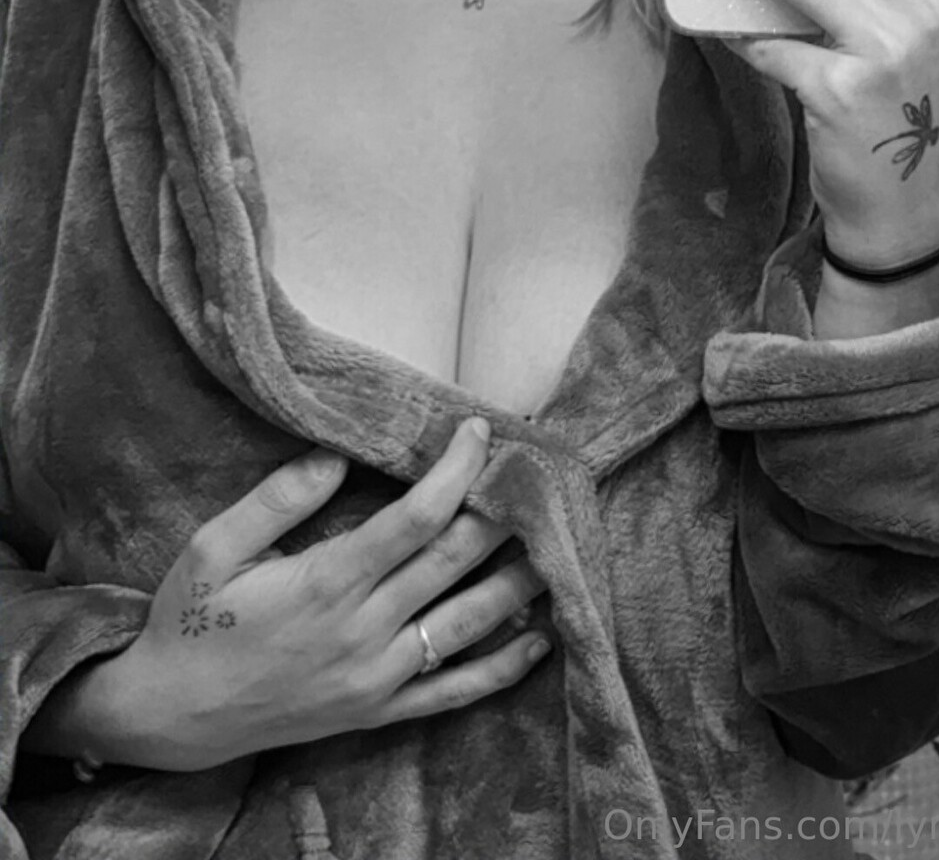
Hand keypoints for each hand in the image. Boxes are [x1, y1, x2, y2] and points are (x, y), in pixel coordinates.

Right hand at [82, 420, 549, 770]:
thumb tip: (337, 454)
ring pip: (468, 623)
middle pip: (455, 562)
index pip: (416, 518)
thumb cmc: (193, 620)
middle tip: (531, 472)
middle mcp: (362, 631)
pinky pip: (455, 691)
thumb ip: (279, 497)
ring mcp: (376, 678)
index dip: (457, 471)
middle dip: (500, 511)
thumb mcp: (215, 546)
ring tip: (553, 539)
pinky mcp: (378, 712)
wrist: (173, 716)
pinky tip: (538, 637)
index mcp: (326, 582)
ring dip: (517, 580)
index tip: (479, 432)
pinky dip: (504, 666)